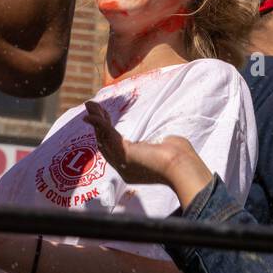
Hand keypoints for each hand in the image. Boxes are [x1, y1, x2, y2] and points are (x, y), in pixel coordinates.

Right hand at [83, 100, 206, 193]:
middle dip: (98, 124)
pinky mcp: (124, 153)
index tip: (105, 116)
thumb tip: (161, 138)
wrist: (183, 167)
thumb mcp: (165, 147)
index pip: (114, 148)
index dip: (106, 132)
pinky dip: (98, 123)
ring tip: (90, 105)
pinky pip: (107, 135)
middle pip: (104, 143)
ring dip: (96, 120)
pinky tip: (91, 115)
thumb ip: (157, 143)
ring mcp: (122, 162)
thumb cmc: (180, 158)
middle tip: (93, 107)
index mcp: (133, 167)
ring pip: (103, 138)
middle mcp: (124, 167)